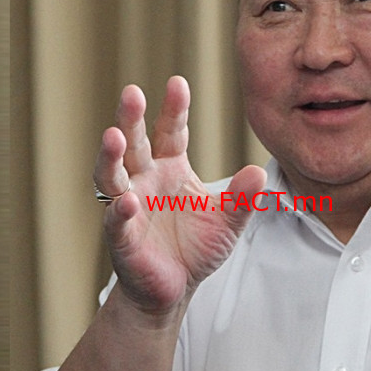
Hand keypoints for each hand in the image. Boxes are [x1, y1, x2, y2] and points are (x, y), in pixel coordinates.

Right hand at [93, 75, 265, 317]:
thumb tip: (259, 172)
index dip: (173, 108)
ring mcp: (130, 207)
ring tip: (114, 136)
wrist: (176, 287)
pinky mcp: (122, 238)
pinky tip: (129, 203)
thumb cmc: (197, 246)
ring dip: (111, 157)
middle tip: (132, 93)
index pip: (170, 131)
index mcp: (170, 167)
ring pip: (113, 176)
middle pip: (134, 143)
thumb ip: (242, 198)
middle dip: (131, 118)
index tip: (177, 83)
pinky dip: (121, 212)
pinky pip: (117, 222)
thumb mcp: (228, 220)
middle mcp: (145, 180)